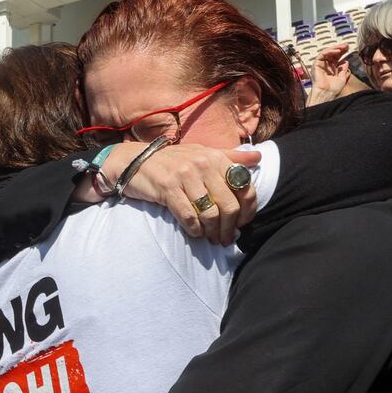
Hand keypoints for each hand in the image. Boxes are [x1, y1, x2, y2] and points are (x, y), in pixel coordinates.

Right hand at [123, 144, 260, 243]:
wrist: (133, 161)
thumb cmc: (171, 160)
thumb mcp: (202, 153)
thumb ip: (230, 157)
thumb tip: (258, 157)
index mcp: (215, 157)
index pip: (244, 187)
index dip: (247, 211)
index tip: (241, 224)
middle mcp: (202, 164)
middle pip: (229, 205)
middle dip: (229, 228)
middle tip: (225, 238)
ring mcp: (185, 176)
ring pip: (210, 213)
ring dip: (213, 232)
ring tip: (211, 238)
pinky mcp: (167, 189)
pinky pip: (189, 216)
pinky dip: (195, 230)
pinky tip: (195, 233)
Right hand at [309, 43, 350, 104]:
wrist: (327, 93)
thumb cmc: (333, 89)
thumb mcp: (342, 77)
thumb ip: (344, 69)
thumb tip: (346, 61)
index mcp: (332, 69)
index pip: (337, 57)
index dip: (342, 52)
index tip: (349, 48)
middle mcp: (326, 66)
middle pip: (332, 54)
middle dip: (340, 48)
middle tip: (347, 45)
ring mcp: (321, 64)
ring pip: (327, 52)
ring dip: (336, 48)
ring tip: (343, 47)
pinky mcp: (316, 64)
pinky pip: (322, 54)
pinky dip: (330, 51)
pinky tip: (337, 50)